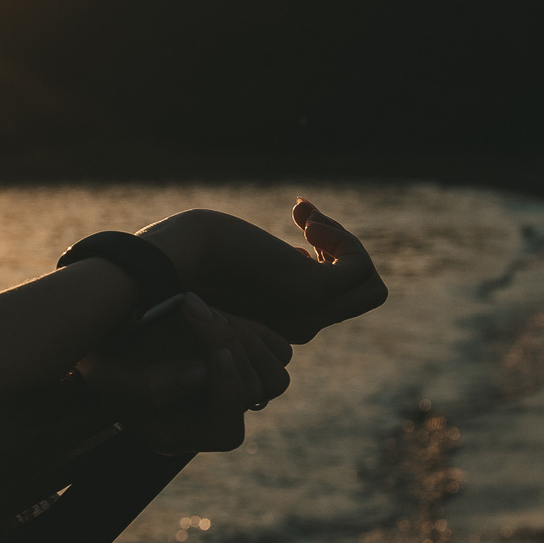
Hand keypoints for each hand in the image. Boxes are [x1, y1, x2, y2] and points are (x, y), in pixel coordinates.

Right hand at [82, 295, 291, 453]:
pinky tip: (216, 310)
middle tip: (193, 309)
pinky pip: (277, 351)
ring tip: (203, 310)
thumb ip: (148, 387)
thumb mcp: (106, 375)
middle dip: (229, 348)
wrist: (105, 322)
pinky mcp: (245, 358)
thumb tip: (200, 376)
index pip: (226, 433)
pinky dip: (255, 330)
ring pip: (274, 377)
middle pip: (255, 397)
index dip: (226, 395)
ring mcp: (231, 388)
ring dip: (243, 338)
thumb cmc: (98, 356)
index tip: (216, 355)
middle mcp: (210, 417)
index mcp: (177, 435)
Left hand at [138, 200, 386, 343]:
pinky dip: (343, 239)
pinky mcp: (312, 292)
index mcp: (280, 319)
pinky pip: (361, 269)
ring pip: (369, 289)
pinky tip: (305, 221)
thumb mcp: (243, 262)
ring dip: (348, 245)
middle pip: (357, 294)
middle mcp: (298, 324)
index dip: (325, 258)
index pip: (332, 298)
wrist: (174, 255)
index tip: (298, 225)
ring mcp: (308, 312)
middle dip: (340, 248)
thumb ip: (272, 268)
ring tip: (310, 222)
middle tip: (304, 218)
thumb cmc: (192, 251)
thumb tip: (300, 257)